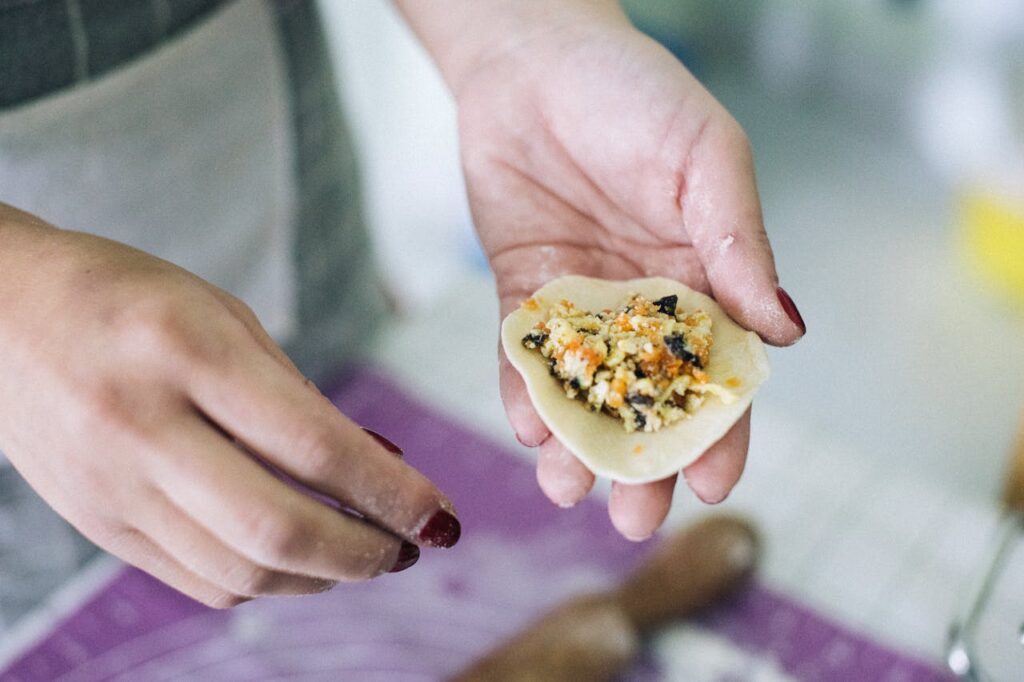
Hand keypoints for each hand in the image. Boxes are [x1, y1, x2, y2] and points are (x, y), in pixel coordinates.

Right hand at [0, 206, 458, 606]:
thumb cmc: (129, 299)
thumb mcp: (224, 315)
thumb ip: (299, 396)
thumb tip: (380, 467)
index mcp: (187, 350)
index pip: (316, 447)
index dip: (394, 493)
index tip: (440, 513)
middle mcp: (142, 425)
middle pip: (280, 530)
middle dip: (369, 552)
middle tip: (413, 545)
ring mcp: (111, 487)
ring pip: (242, 572)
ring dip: (324, 575)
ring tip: (368, 551)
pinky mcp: (97, 525)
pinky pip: (199, 580)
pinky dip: (267, 581)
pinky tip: (300, 557)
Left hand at [455, 20, 804, 538]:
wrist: (534, 59)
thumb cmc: (635, 94)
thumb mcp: (706, 158)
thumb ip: (739, 244)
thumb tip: (788, 331)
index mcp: (704, 278)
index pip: (720, 372)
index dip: (720, 431)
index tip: (713, 484)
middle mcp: (645, 303)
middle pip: (649, 401)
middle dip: (644, 463)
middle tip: (634, 520)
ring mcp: (582, 303)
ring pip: (584, 392)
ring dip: (578, 444)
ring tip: (568, 489)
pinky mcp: (524, 292)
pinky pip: (524, 355)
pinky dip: (524, 392)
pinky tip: (529, 426)